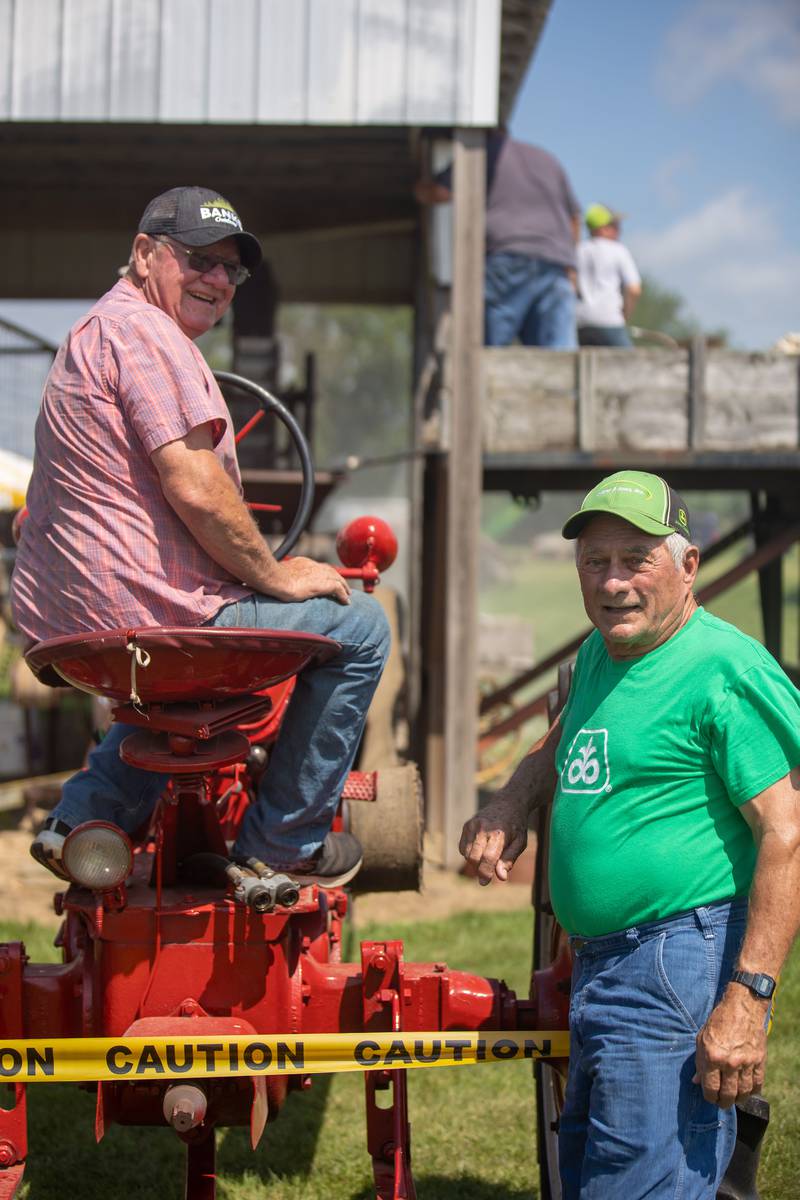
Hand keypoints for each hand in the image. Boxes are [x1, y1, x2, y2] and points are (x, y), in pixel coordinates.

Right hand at [267, 558, 351, 604]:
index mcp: (302, 562)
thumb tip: (277, 583)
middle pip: (331, 571)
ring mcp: (318, 574)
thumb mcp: (279, 575)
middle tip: (343, 587)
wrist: (275, 578)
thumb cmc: (272, 578)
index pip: (318, 567)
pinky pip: (337, 588)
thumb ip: (283, 577)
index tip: (326, 579)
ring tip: (347, 594)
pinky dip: (343, 595)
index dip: (325, 573)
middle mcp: (313, 566)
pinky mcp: (322, 584)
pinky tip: (345, 601)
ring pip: (337, 578)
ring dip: (343, 587)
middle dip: (338, 578)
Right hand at [459, 791, 528, 885]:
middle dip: (478, 870)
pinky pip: (462, 847)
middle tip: (486, 876)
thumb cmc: (516, 826)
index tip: (484, 883)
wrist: (507, 803)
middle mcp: (483, 828)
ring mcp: (473, 825)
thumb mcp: (520, 843)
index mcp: (499, 833)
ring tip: (487, 859)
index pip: (488, 857)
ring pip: (466, 853)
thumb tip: (500, 877)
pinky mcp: (467, 825)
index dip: (485, 872)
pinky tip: (480, 849)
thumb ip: (509, 860)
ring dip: (474, 862)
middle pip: (474, 857)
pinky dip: (469, 853)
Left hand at [693, 988, 767, 1108]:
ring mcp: (746, 1062)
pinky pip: (757, 1084)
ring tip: (734, 1099)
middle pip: (728, 1094)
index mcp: (713, 1056)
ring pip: (743, 1092)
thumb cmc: (718, 1020)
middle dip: (724, 1102)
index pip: (710, 1088)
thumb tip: (696, 1081)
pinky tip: (747, 1091)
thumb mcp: (702, 1038)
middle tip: (722, 1103)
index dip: (710, 1097)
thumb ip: (700, 1061)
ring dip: (738, 1099)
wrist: (742, 1006)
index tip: (710, 1098)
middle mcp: (730, 1062)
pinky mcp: (759, 1060)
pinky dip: (752, 1091)